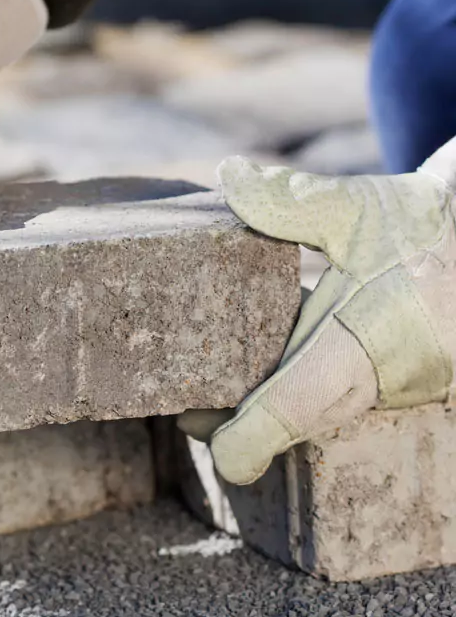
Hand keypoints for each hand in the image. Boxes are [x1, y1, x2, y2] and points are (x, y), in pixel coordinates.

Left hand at [180, 156, 455, 484]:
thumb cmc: (430, 229)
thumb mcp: (360, 208)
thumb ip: (290, 202)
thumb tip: (230, 178)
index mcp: (366, 341)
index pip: (293, 407)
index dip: (244, 438)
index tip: (199, 435)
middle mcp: (379, 381)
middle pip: (290, 426)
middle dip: (236, 425)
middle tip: (188, 410)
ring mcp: (390, 391)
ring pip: (312, 417)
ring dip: (266, 409)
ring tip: (214, 393)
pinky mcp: (393, 387)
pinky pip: (333, 404)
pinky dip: (296, 395)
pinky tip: (263, 374)